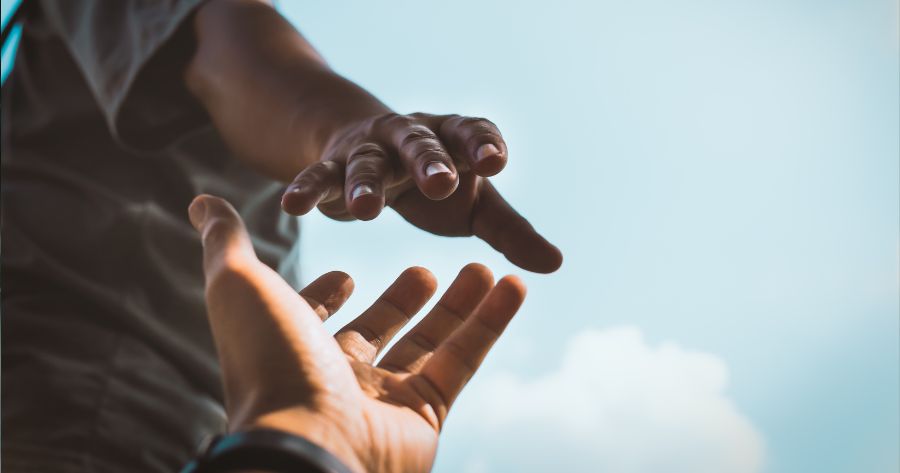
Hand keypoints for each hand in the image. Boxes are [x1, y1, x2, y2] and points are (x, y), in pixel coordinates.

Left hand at [188, 194, 526, 472]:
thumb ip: (226, 242)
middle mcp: (336, 376)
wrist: (308, 443)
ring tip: (484, 266)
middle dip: (402, 300)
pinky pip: (463, 361)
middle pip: (379, 329)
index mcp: (292, 347)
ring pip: (429, 343)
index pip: (312, 318)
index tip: (347, 273)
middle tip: (426, 270)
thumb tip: (201, 200)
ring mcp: (382, 398)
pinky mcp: (425, 414)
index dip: (327, 296)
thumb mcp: (240, 286)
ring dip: (459, 305)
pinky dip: (490, 323)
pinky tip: (512, 285)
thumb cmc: (270, 361)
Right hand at [280, 112, 562, 272]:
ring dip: (365, 183)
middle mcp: (412, 137)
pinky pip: (318, 176)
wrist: (371, 151)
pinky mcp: (333, 166)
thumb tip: (555, 265)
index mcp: (453, 140)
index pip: (471, 133)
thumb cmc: (435, 183)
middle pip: (422, 144)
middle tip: (441, 183)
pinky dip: (307, 189)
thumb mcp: (475, 205)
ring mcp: (370, 150)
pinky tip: (292, 205)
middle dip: (430, 162)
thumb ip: (510, 231)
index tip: (495, 162)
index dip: (482, 145)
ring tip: (365, 212)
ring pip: (367, 163)